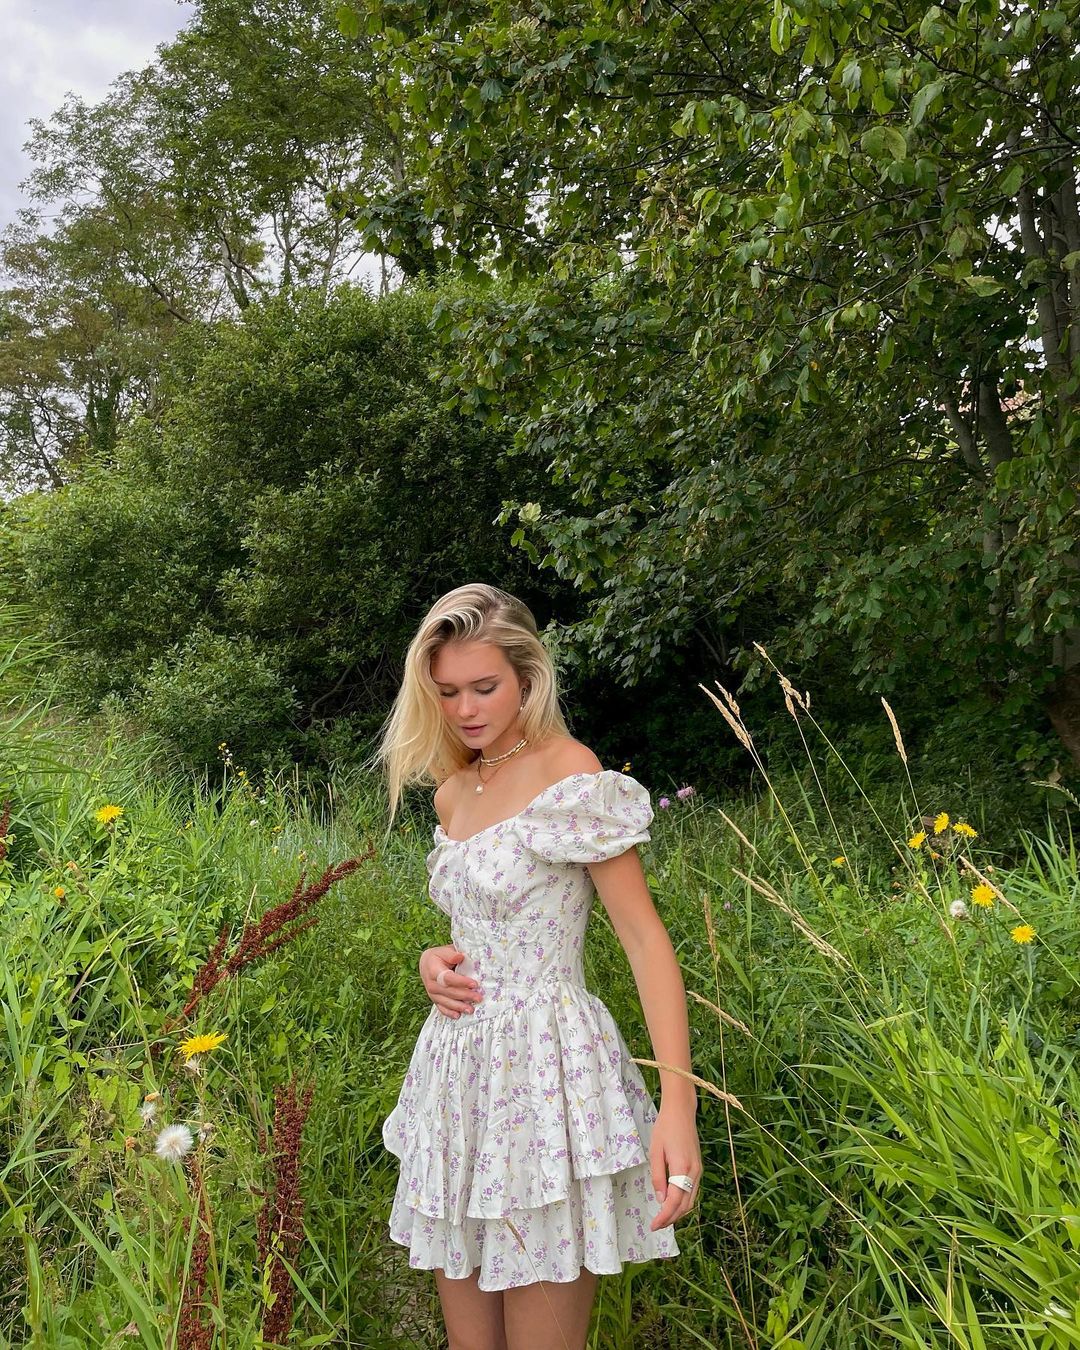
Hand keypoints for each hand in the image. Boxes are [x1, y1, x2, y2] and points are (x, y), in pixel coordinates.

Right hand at [418, 944, 482, 1018]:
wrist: (426, 964)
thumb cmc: (438, 957)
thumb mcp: (443, 951)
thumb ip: (451, 954)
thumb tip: (460, 957)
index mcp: (434, 970)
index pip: (449, 978)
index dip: (462, 982)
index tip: (475, 984)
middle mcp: (432, 984)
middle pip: (450, 992)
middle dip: (465, 995)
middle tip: (478, 997)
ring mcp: (432, 993)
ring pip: (446, 1002)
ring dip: (459, 1006)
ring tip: (471, 1009)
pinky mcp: (434, 999)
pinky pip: (441, 1008)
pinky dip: (449, 1013)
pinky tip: (458, 1016)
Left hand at [648, 1101, 701, 1231]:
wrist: (681, 1111)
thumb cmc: (665, 1128)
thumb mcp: (656, 1151)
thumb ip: (658, 1176)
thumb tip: (660, 1200)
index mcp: (682, 1167)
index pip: (674, 1201)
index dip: (664, 1216)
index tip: (653, 1225)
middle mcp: (694, 1172)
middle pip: (685, 1205)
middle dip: (671, 1219)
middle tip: (656, 1226)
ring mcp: (698, 1170)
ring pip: (691, 1201)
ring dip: (678, 1213)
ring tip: (663, 1219)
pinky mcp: (698, 1168)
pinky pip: (692, 1192)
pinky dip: (683, 1203)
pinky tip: (673, 1205)